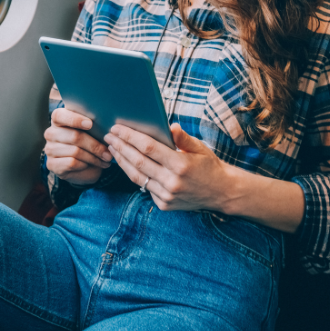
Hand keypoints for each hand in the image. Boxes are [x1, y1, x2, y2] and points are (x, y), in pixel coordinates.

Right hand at [44, 108, 113, 185]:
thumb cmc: (87, 143)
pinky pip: (72, 163)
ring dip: (94, 157)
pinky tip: (92, 165)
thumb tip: (108, 127)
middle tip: (108, 152)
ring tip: (105, 160)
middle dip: (95, 145)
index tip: (90, 124)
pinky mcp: (52, 164)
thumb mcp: (90, 131)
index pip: (60, 115)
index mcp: (58, 120)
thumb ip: (93, 125)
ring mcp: (50, 149)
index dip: (75, 119)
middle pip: (74, 136)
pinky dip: (85, 165)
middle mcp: (51, 133)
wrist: (80, 166)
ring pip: (75, 152)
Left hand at [104, 123, 238, 211]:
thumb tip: (170, 126)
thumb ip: (183, 138)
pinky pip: (144, 187)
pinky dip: (133, 174)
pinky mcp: (164, 204)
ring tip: (112, 148)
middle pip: (137, 161)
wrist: (221, 193)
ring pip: (137, 177)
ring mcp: (167, 195)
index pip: (148, 147)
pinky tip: (125, 164)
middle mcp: (172, 182)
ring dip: (121, 161)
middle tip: (108, 136)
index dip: (130, 137)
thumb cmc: (209, 166)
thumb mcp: (200, 148)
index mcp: (181, 164)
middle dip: (120, 147)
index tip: (117, 128)